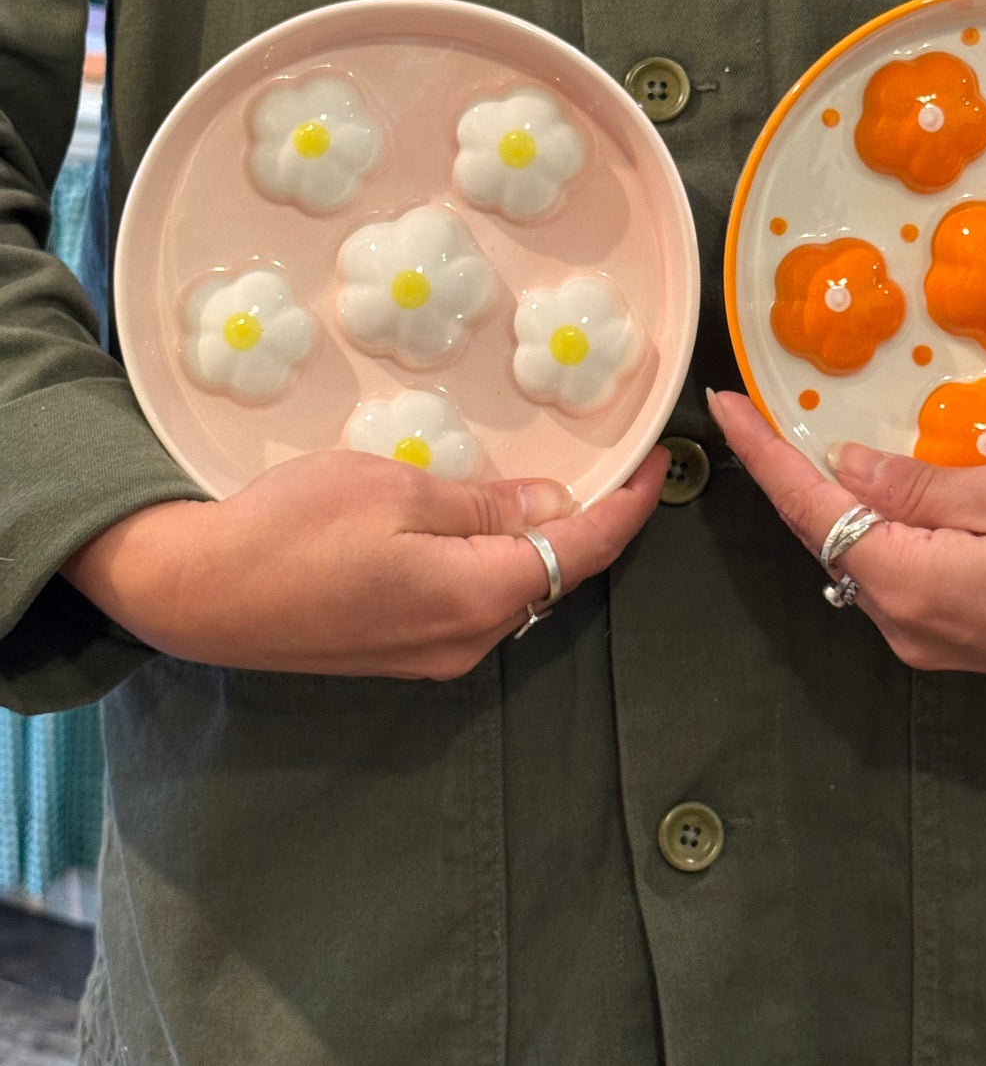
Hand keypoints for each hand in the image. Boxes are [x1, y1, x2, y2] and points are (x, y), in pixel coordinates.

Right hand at [62, 445, 669, 679]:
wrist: (192, 593)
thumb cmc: (288, 529)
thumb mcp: (394, 490)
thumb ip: (484, 505)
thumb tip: (554, 504)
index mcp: (478, 595)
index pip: (584, 548)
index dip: (631, 505)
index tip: (660, 463)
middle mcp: (470, 640)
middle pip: (557, 574)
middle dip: (594, 522)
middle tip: (617, 466)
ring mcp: (435, 656)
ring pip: (519, 590)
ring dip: (547, 543)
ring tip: (561, 486)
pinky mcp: (403, 653)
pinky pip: (479, 604)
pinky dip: (502, 562)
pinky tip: (494, 526)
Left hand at [708, 390, 985, 688]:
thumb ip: (915, 484)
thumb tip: (845, 466)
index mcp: (908, 584)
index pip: (809, 509)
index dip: (760, 454)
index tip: (721, 406)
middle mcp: (902, 626)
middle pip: (823, 539)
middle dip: (786, 478)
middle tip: (757, 417)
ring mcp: (929, 643)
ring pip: (854, 561)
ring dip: (827, 507)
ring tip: (803, 447)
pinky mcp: (955, 646)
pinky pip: (890, 579)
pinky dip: (869, 534)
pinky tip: (871, 499)